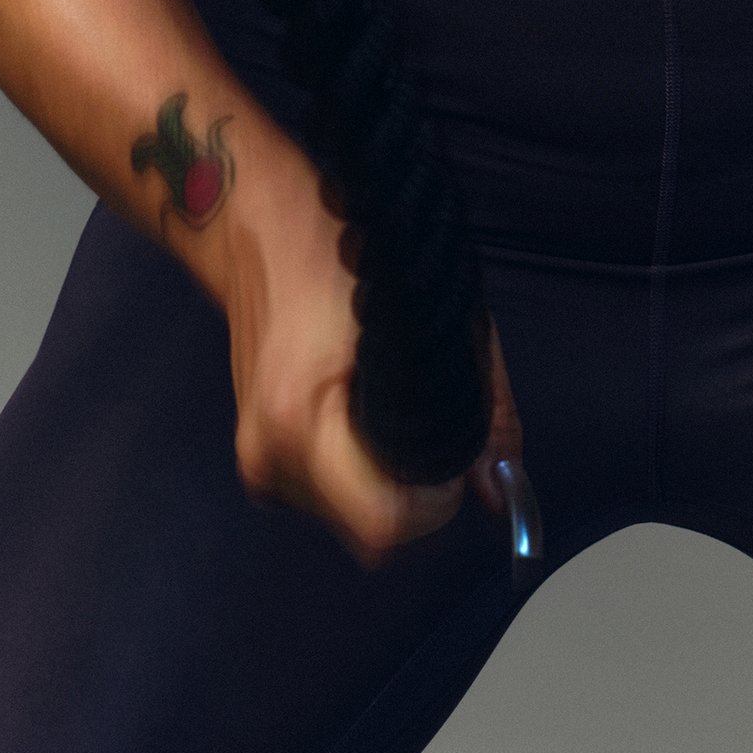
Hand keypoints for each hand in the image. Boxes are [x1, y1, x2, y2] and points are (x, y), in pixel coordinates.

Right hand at [217, 137, 523, 565]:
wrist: (251, 220)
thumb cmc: (340, 248)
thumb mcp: (433, 313)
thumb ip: (481, 405)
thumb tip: (501, 485)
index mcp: (301, 419)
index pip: (385, 524)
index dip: (436, 501)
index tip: (453, 454)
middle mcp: (270, 456)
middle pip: (372, 532)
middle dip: (417, 492)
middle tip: (434, 423)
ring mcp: (257, 461)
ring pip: (351, 519)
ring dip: (388, 481)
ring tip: (396, 406)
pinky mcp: (257, 457)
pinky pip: (328, 494)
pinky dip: (359, 469)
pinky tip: (364, 413)